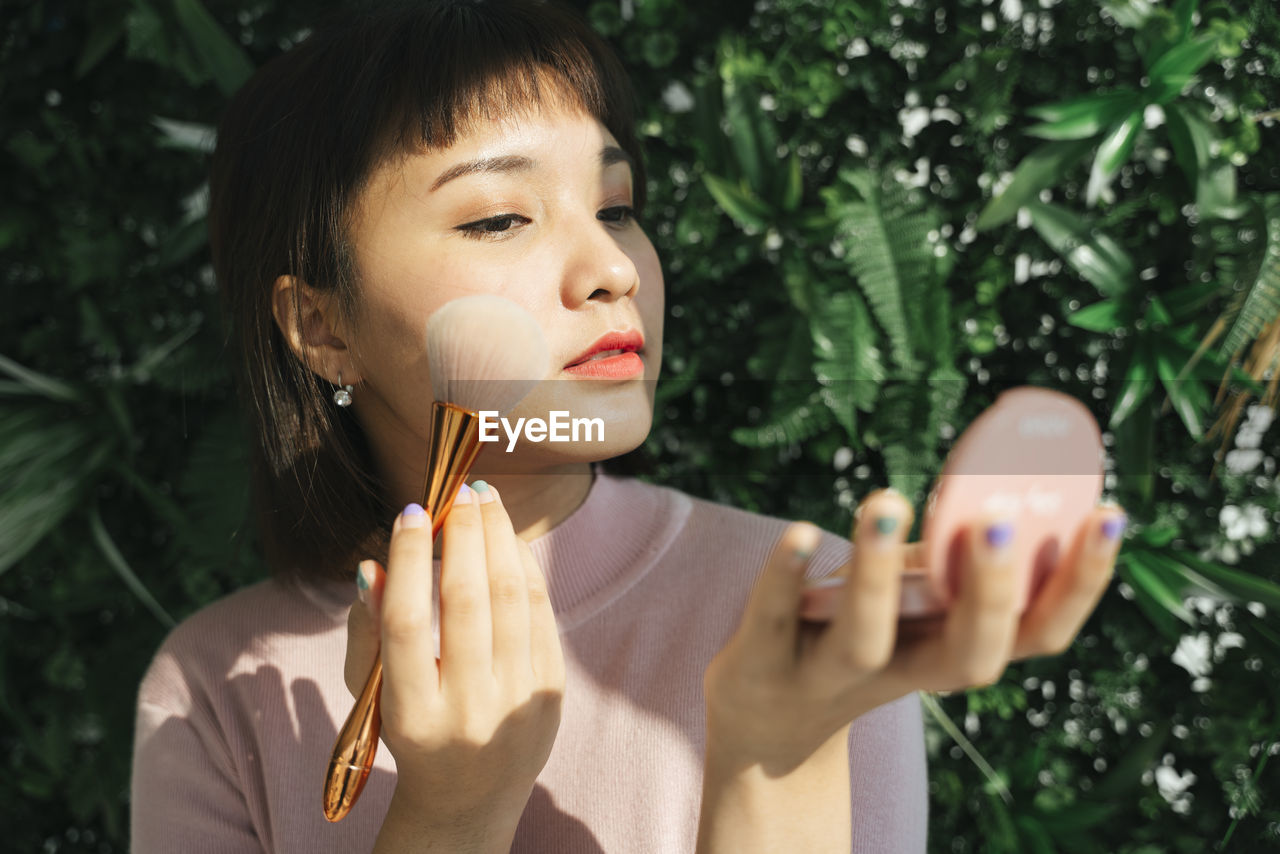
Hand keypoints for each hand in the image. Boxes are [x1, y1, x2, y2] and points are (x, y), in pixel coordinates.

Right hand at [344, 483, 564, 829]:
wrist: (469, 799)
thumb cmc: (411, 731)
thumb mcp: (373, 695)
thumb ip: (367, 633)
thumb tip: (373, 565)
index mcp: (413, 715)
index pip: (406, 622)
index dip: (409, 559)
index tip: (411, 510)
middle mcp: (469, 710)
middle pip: (468, 602)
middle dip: (464, 534)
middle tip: (457, 490)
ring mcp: (518, 703)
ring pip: (511, 599)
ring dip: (499, 538)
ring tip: (485, 499)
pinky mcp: (551, 692)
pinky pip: (539, 613)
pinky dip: (523, 567)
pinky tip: (508, 538)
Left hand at [702, 488, 1125, 774]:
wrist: (767, 716)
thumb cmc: (856, 638)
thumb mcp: (912, 606)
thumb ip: (946, 562)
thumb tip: (1002, 484)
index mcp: (952, 654)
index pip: (1035, 635)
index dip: (1078, 585)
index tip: (1109, 514)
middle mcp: (902, 676)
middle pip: (963, 657)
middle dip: (986, 593)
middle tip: (1000, 519)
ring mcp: (829, 676)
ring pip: (865, 639)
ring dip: (878, 573)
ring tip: (886, 499)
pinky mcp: (762, 665)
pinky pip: (775, 620)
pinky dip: (787, 578)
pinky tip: (800, 534)